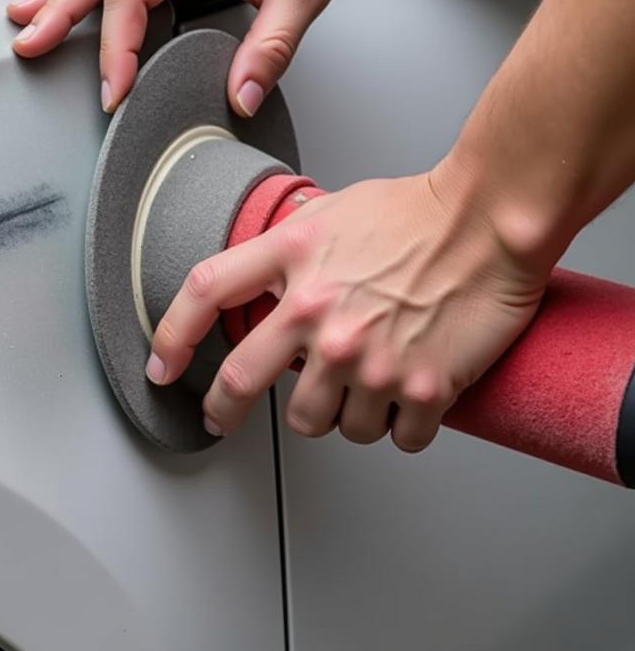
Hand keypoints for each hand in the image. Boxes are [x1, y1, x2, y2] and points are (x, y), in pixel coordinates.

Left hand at [145, 168, 549, 451]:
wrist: (489, 221)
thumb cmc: (414, 212)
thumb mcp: (326, 215)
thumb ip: (283, 254)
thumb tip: (258, 291)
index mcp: (293, 262)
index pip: (204, 295)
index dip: (170, 336)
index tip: (161, 367)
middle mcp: (320, 314)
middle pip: (243, 384)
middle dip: (222, 410)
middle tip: (222, 418)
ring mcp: (368, 357)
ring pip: (322, 424)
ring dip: (335, 412)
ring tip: (358, 383)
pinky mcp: (422, 387)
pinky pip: (393, 438)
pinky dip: (398, 427)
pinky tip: (406, 400)